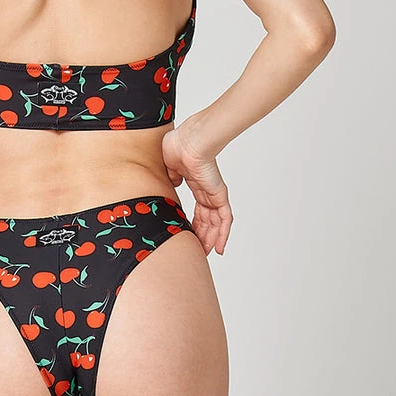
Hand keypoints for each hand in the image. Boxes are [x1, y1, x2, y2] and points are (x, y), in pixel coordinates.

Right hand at [161, 127, 232, 255]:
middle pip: (207, 219)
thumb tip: (173, 183)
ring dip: (211, 239)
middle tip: (198, 251)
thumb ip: (172, 177)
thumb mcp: (170, 166)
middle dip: (202, 236)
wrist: (189, 141)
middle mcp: (207, 191)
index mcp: (196, 183)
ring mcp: (214, 194)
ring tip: (206, 254)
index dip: (195, 224)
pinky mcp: (220, 196)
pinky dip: (224, 234)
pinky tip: (220, 248)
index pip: (199, 209)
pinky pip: (225, 219)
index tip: (189, 235)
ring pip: (216, 223)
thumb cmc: (179, 146)